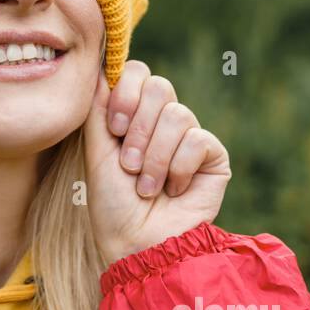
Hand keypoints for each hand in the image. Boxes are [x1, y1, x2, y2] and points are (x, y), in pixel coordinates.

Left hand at [82, 60, 231, 264]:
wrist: (137, 243)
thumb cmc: (112, 203)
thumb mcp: (96, 151)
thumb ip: (97, 108)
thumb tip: (98, 67)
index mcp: (134, 115)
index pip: (137, 73)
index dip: (126, 92)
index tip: (114, 127)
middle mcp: (162, 122)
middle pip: (160, 87)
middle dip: (139, 128)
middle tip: (128, 164)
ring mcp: (190, 137)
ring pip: (178, 115)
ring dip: (155, 156)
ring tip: (146, 186)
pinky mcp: (214, 156)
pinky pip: (199, 139)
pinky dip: (178, 168)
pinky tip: (173, 190)